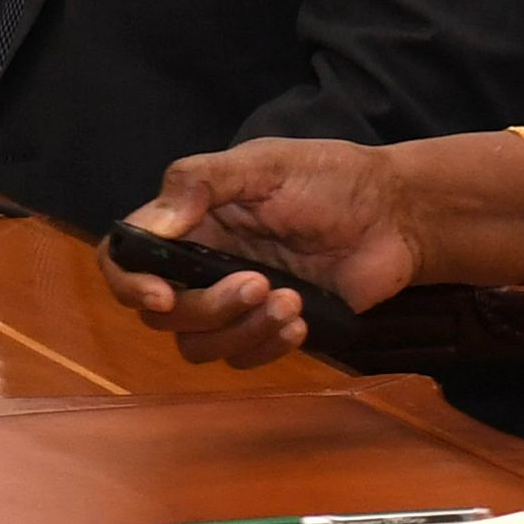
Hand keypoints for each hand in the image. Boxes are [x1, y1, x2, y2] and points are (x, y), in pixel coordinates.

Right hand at [98, 139, 416, 368]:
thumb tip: (150, 226)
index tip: (161, 296)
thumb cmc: (331, 178)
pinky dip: (268, 346)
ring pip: (200, 345)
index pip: (127, 258)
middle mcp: (203, 264)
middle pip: (165, 314)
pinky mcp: (270, 327)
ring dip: (241, 331)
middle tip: (259, 282)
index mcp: (190, 220)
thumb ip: (200, 183)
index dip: (129, 284)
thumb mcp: (265, 165)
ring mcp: (236, 300)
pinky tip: (302, 320)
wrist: (397, 214)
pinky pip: (244, 359)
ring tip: (291, 302)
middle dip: (207, 308)